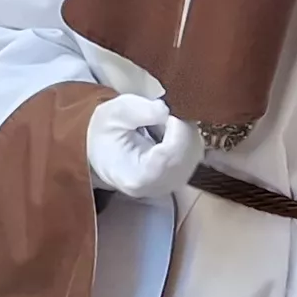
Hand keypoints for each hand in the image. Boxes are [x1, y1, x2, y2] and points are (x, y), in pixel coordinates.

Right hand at [83, 93, 202, 200]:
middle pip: (186, 155)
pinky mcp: (181, 177)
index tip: (169, 110)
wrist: (102, 152)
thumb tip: (166, 109)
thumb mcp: (112, 113)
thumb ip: (138, 110)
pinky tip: (170, 129)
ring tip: (162, 120)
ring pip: (194, 152)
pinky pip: (195, 152)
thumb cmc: (105, 134)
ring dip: (185, 129)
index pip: (169, 156)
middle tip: (165, 110)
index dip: (177, 130)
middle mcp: (157, 187)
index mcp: (135, 176)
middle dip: (182, 126)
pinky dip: (187, 135)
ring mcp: (171, 184)